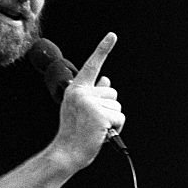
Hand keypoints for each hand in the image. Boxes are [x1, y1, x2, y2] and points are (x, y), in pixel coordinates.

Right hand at [53, 33, 124, 169]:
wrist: (66, 152)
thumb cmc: (74, 132)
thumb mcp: (81, 109)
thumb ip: (93, 93)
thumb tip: (107, 80)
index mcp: (76, 89)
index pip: (92, 66)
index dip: (103, 49)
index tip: (112, 35)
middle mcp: (81, 93)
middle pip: (112, 93)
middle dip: (109, 109)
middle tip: (92, 122)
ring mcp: (90, 104)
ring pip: (117, 107)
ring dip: (112, 120)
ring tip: (95, 128)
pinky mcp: (100, 116)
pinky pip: (120, 118)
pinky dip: (116, 129)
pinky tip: (101, 134)